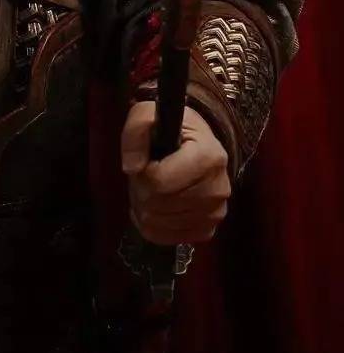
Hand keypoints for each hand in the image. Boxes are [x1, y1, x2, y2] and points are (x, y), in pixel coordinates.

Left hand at [121, 102, 230, 245]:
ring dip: (145, 207)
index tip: (147, 159)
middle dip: (142, 189)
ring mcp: (216, 212)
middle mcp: (220, 188)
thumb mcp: (148, 114)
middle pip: (159, 203)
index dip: (143, 172)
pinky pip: (167, 238)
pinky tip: (156, 206)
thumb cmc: (172, 128)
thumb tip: (132, 168)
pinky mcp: (208, 230)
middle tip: (146, 174)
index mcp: (210, 156)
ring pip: (160, 222)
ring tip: (152, 187)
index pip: (160, 181)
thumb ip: (135, 131)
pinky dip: (153, 225)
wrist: (196, 144)